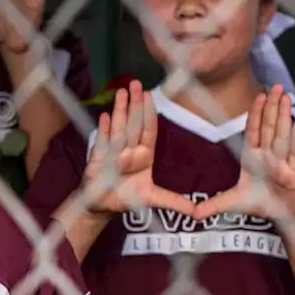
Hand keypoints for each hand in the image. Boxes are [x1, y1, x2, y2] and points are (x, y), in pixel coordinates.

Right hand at [82, 81, 194, 216]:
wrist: (102, 206)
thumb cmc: (126, 198)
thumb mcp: (153, 199)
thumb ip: (173, 202)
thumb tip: (196, 210)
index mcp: (144, 155)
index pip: (148, 130)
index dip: (149, 113)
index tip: (150, 95)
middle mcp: (129, 149)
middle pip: (133, 122)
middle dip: (134, 103)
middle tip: (136, 83)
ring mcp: (113, 151)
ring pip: (118, 126)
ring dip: (119, 109)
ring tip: (120, 92)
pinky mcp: (98, 157)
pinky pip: (102, 141)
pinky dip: (103, 130)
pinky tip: (104, 115)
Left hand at [195, 85, 294, 221]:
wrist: (285, 215)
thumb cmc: (261, 203)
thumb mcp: (233, 203)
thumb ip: (213, 205)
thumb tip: (191, 214)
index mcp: (253, 157)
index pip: (253, 131)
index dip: (256, 113)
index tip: (258, 96)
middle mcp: (269, 154)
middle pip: (269, 126)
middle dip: (272, 106)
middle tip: (276, 86)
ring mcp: (284, 160)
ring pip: (283, 133)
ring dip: (284, 115)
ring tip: (286, 96)